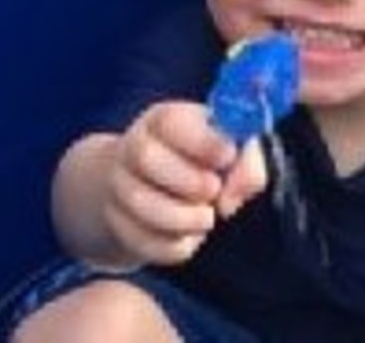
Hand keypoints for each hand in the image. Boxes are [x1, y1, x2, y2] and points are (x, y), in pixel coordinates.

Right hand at [103, 101, 267, 264]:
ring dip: (182, 217)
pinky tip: (189, 235)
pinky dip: (172, 244)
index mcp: (166, 119)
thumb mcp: (233, 148)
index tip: (228, 157)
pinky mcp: (118, 223)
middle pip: (145, 156)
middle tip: (214, 190)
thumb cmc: (207, 160)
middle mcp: (135, 145)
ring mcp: (120, 184)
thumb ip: (247, 163)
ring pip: (139, 202)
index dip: (203, 142)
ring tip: (207, 217)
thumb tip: (231, 197)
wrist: (165, 187)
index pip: (171, 120)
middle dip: (187, 180)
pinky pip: (141, 240)